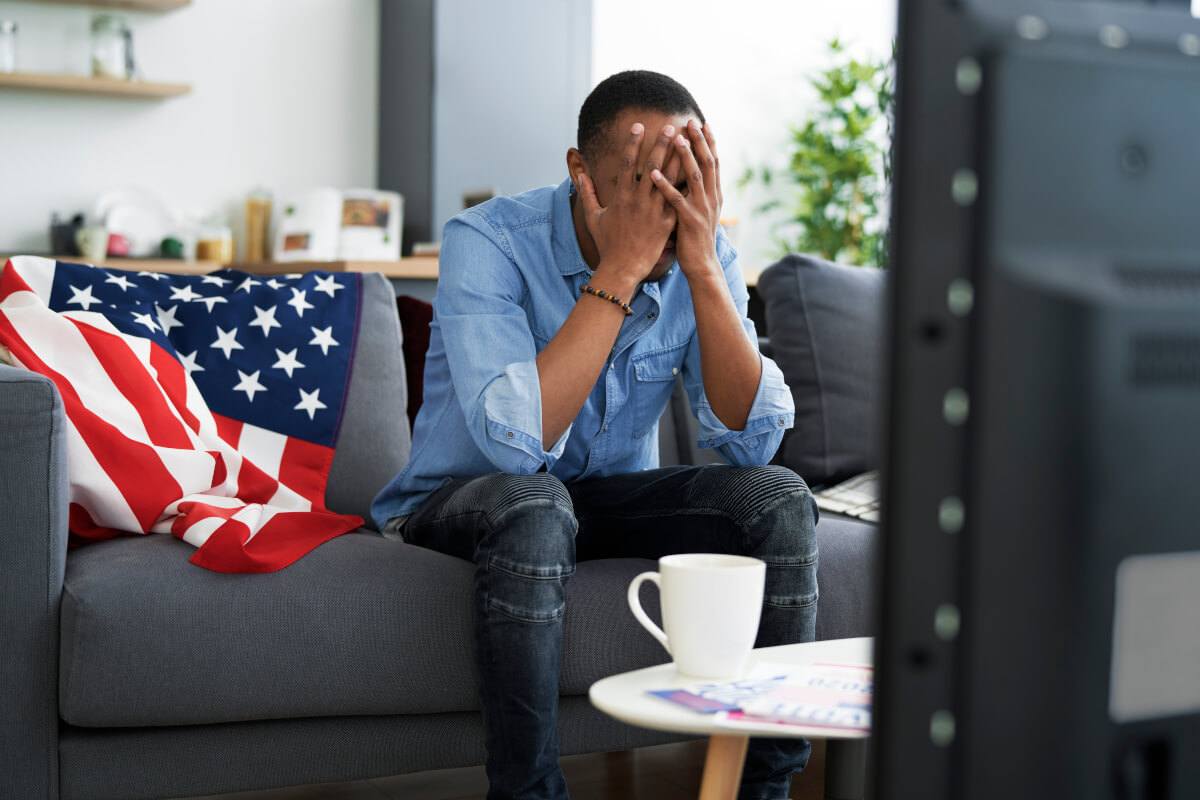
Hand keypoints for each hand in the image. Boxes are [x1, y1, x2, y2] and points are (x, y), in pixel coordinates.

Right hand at [576, 122, 677, 286]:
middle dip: (662, 145)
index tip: (639, 126)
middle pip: (652, 167)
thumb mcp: (593, 217)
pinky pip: (679, 202)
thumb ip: (588, 194)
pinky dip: (688, 187)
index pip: (627, 164)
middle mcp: (639, 201)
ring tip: (688, 145)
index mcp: (621, 197)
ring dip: (679, 160)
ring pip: (670, 181)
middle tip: (671, 128)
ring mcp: (654, 212)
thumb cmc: (607, 244)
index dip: (633, 144)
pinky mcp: (667, 223)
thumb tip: (580, 175)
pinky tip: (698, 174)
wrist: (622, 269)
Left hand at [651, 120, 722, 279]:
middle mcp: (711, 198)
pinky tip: (653, 173)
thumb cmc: (696, 238)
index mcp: (714, 194)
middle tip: (691, 121)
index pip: (714, 162)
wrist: (702, 265)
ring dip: (685, 157)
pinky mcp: (688, 221)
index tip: (703, 123)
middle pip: (707, 164)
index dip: (709, 142)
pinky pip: (675, 200)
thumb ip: (697, 192)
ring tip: (676, 139)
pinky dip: (664, 186)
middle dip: (699, 142)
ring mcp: (701, 209)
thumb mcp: (701, 211)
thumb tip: (692, 175)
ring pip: (695, 177)